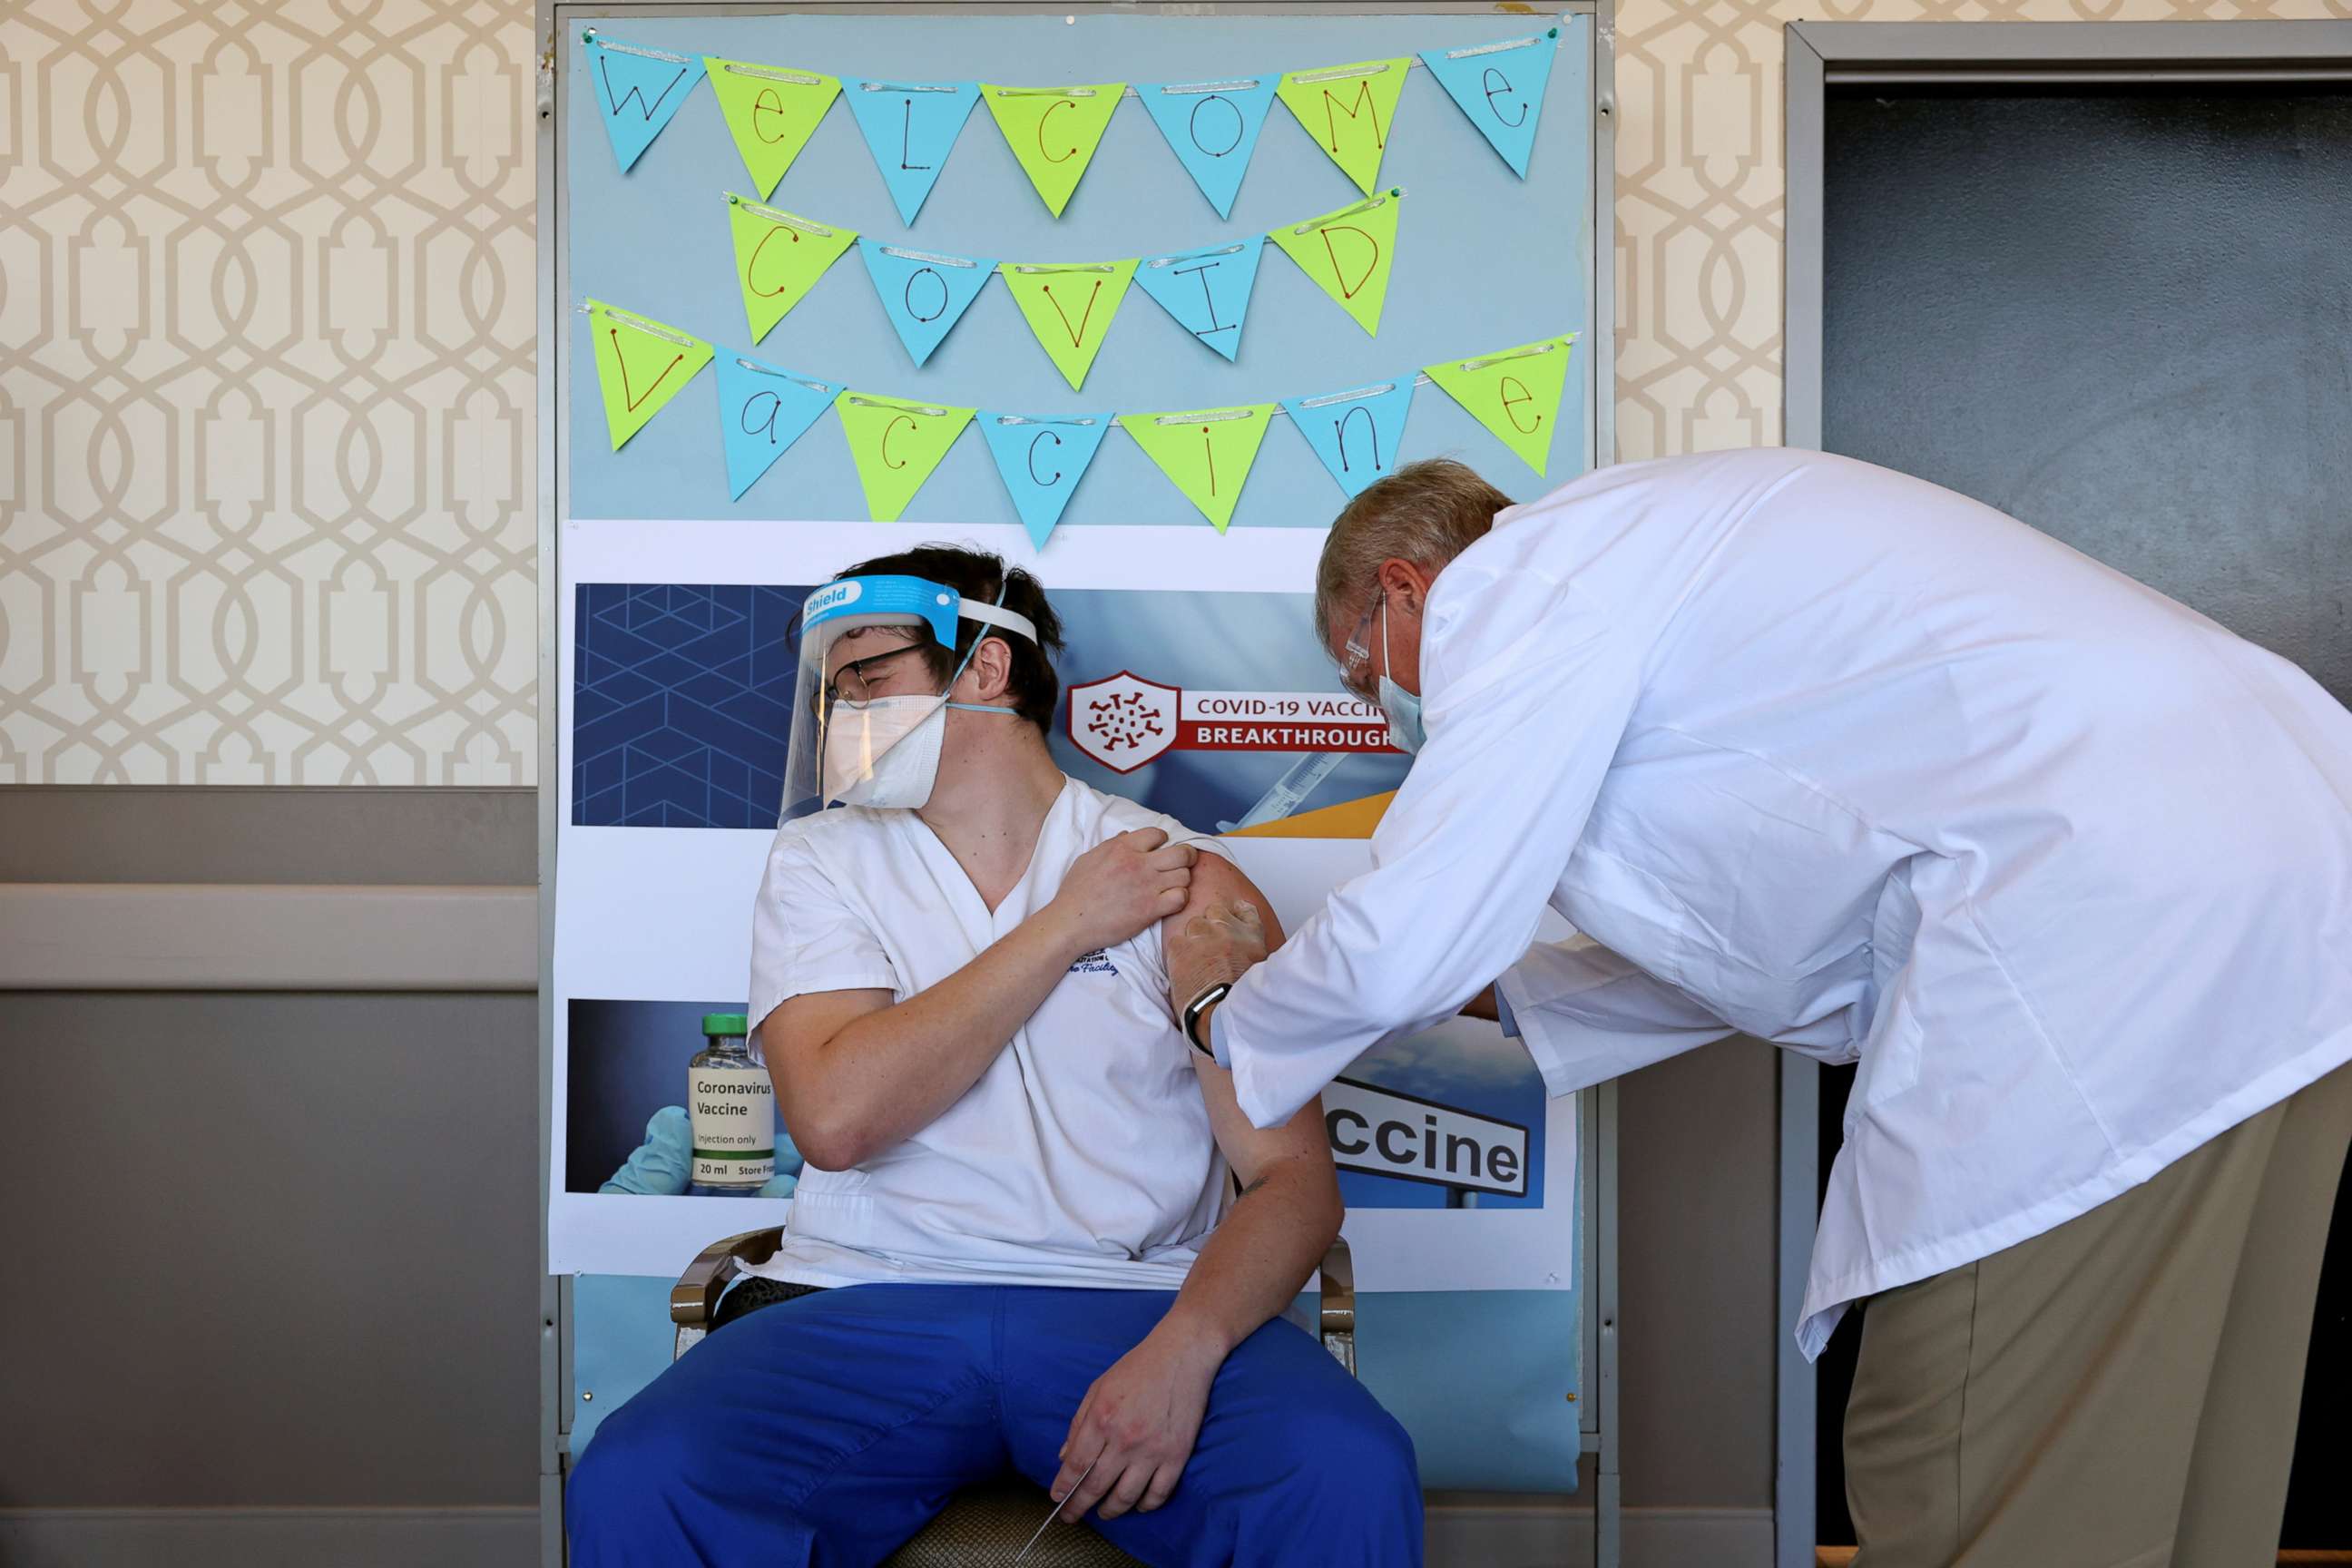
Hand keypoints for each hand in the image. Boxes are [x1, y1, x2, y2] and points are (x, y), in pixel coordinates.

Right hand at [1046, 829, 1197, 954]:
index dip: (1163, 841)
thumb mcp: (1088, 859)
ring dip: (1182, 880)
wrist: (1071, 922)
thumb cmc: (1075, 892)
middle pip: (1182, 853)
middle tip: (1181, 865)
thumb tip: (1127, 834)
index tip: (1160, 851)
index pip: (1158, 834)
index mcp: (1122, 848)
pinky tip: (1170, 901)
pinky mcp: (1150, 909)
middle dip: (1186, 857)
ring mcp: (1146, 886)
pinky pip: (1181, 898)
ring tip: (1173, 885)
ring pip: (1184, 875)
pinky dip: (1180, 899)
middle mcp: (1138, 863)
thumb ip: (1111, 845)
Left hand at [1050, 1322, 1222, 1522]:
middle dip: (1079, 1506)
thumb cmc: (1138, 1367)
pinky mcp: (1176, 1455)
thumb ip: (1079, 1424)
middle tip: (1072, 1516)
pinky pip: (1158, 1494)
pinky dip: (1145, 1505)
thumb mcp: (1098, 1388)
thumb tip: (1065, 1458)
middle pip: (1096, 1486)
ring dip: (1111, 1511)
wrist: (1182, 1354)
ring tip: (1104, 1513)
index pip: (1076, 1465)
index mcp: (1101, 1418)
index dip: (1064, 1487)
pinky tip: (1138, 1505)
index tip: (1057, 1499)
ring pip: (1125, 1497)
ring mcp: (1152, 1450)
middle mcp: (1124, 1439)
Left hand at [1167, 897, 1268, 1002]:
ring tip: (1196, 962)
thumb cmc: (1240, 999)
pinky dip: (1178, 953)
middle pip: (1214, 912)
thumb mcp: (1259, 971)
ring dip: (1194, 938)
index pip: (1246, 911)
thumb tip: (1244, 954)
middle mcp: (1228, 929)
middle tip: (1210, 949)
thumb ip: (1252, 954)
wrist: (1221, 1012)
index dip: (1236, 913)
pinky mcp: (1181, 946)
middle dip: (1211, 927)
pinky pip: (1176, 941)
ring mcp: (1204, 934)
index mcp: (1251, 936)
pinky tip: (1185, 969)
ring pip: (1193, 925)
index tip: (1231, 916)